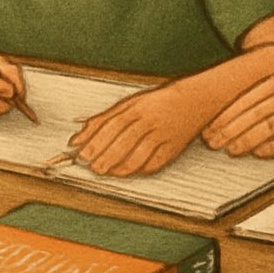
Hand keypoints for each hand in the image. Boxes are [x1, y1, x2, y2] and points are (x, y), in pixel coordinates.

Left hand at [67, 86, 206, 176]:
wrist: (196, 100)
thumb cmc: (159, 102)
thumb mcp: (129, 103)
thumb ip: (102, 120)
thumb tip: (77, 139)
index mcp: (138, 107)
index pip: (113, 126)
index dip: (96, 141)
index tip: (83, 154)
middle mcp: (150, 121)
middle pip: (124, 142)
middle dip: (106, 157)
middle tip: (93, 167)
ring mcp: (163, 136)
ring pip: (139, 156)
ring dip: (120, 167)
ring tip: (107, 172)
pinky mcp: (173, 149)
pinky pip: (154, 164)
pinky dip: (139, 170)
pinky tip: (128, 172)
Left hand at [201, 65, 273, 157]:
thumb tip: (244, 111)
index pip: (248, 96)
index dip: (226, 113)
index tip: (209, 127)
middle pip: (255, 111)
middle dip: (230, 128)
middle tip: (212, 143)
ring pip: (271, 125)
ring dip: (247, 139)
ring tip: (230, 150)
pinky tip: (259, 154)